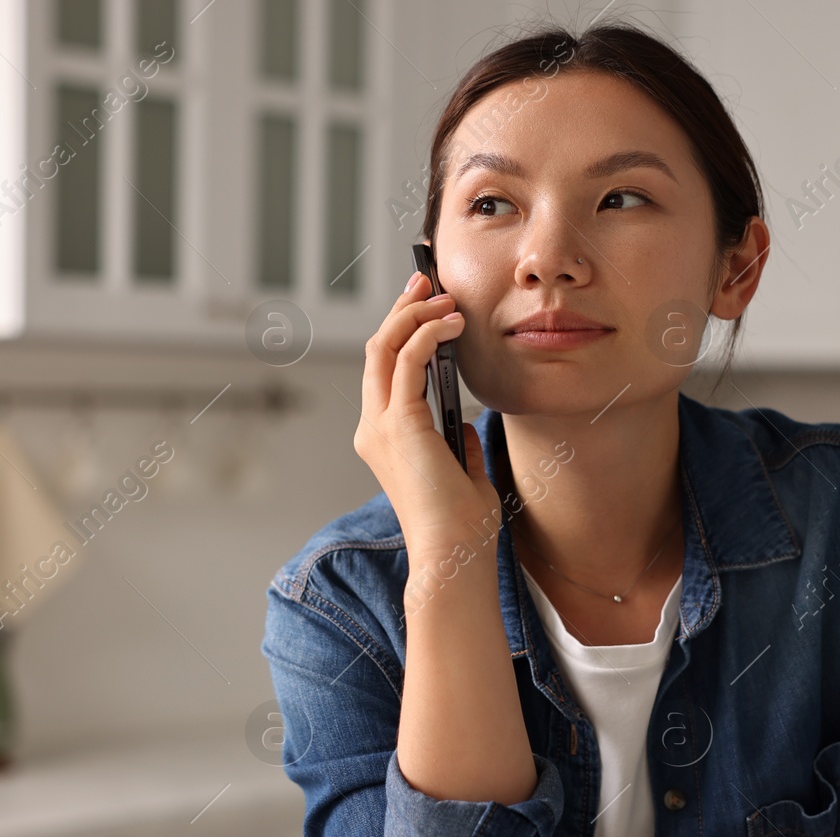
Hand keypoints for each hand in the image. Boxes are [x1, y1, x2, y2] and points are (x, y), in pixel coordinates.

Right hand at [356, 269, 500, 557]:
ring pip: (384, 348)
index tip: (426, 305)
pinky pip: (408, 360)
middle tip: (426, 279)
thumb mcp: (463, 474)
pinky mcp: (399, 423)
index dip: (401, 332)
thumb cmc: (461, 526)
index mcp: (385, 439)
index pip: (384, 372)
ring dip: (413, 314)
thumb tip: (465, 422)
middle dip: (401, 309)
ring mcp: (381, 425)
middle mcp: (374, 429)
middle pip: (376, 351)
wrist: (453, 554)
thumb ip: (457, 445)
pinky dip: (428, 333)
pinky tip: (452, 323)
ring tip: (443, 294)